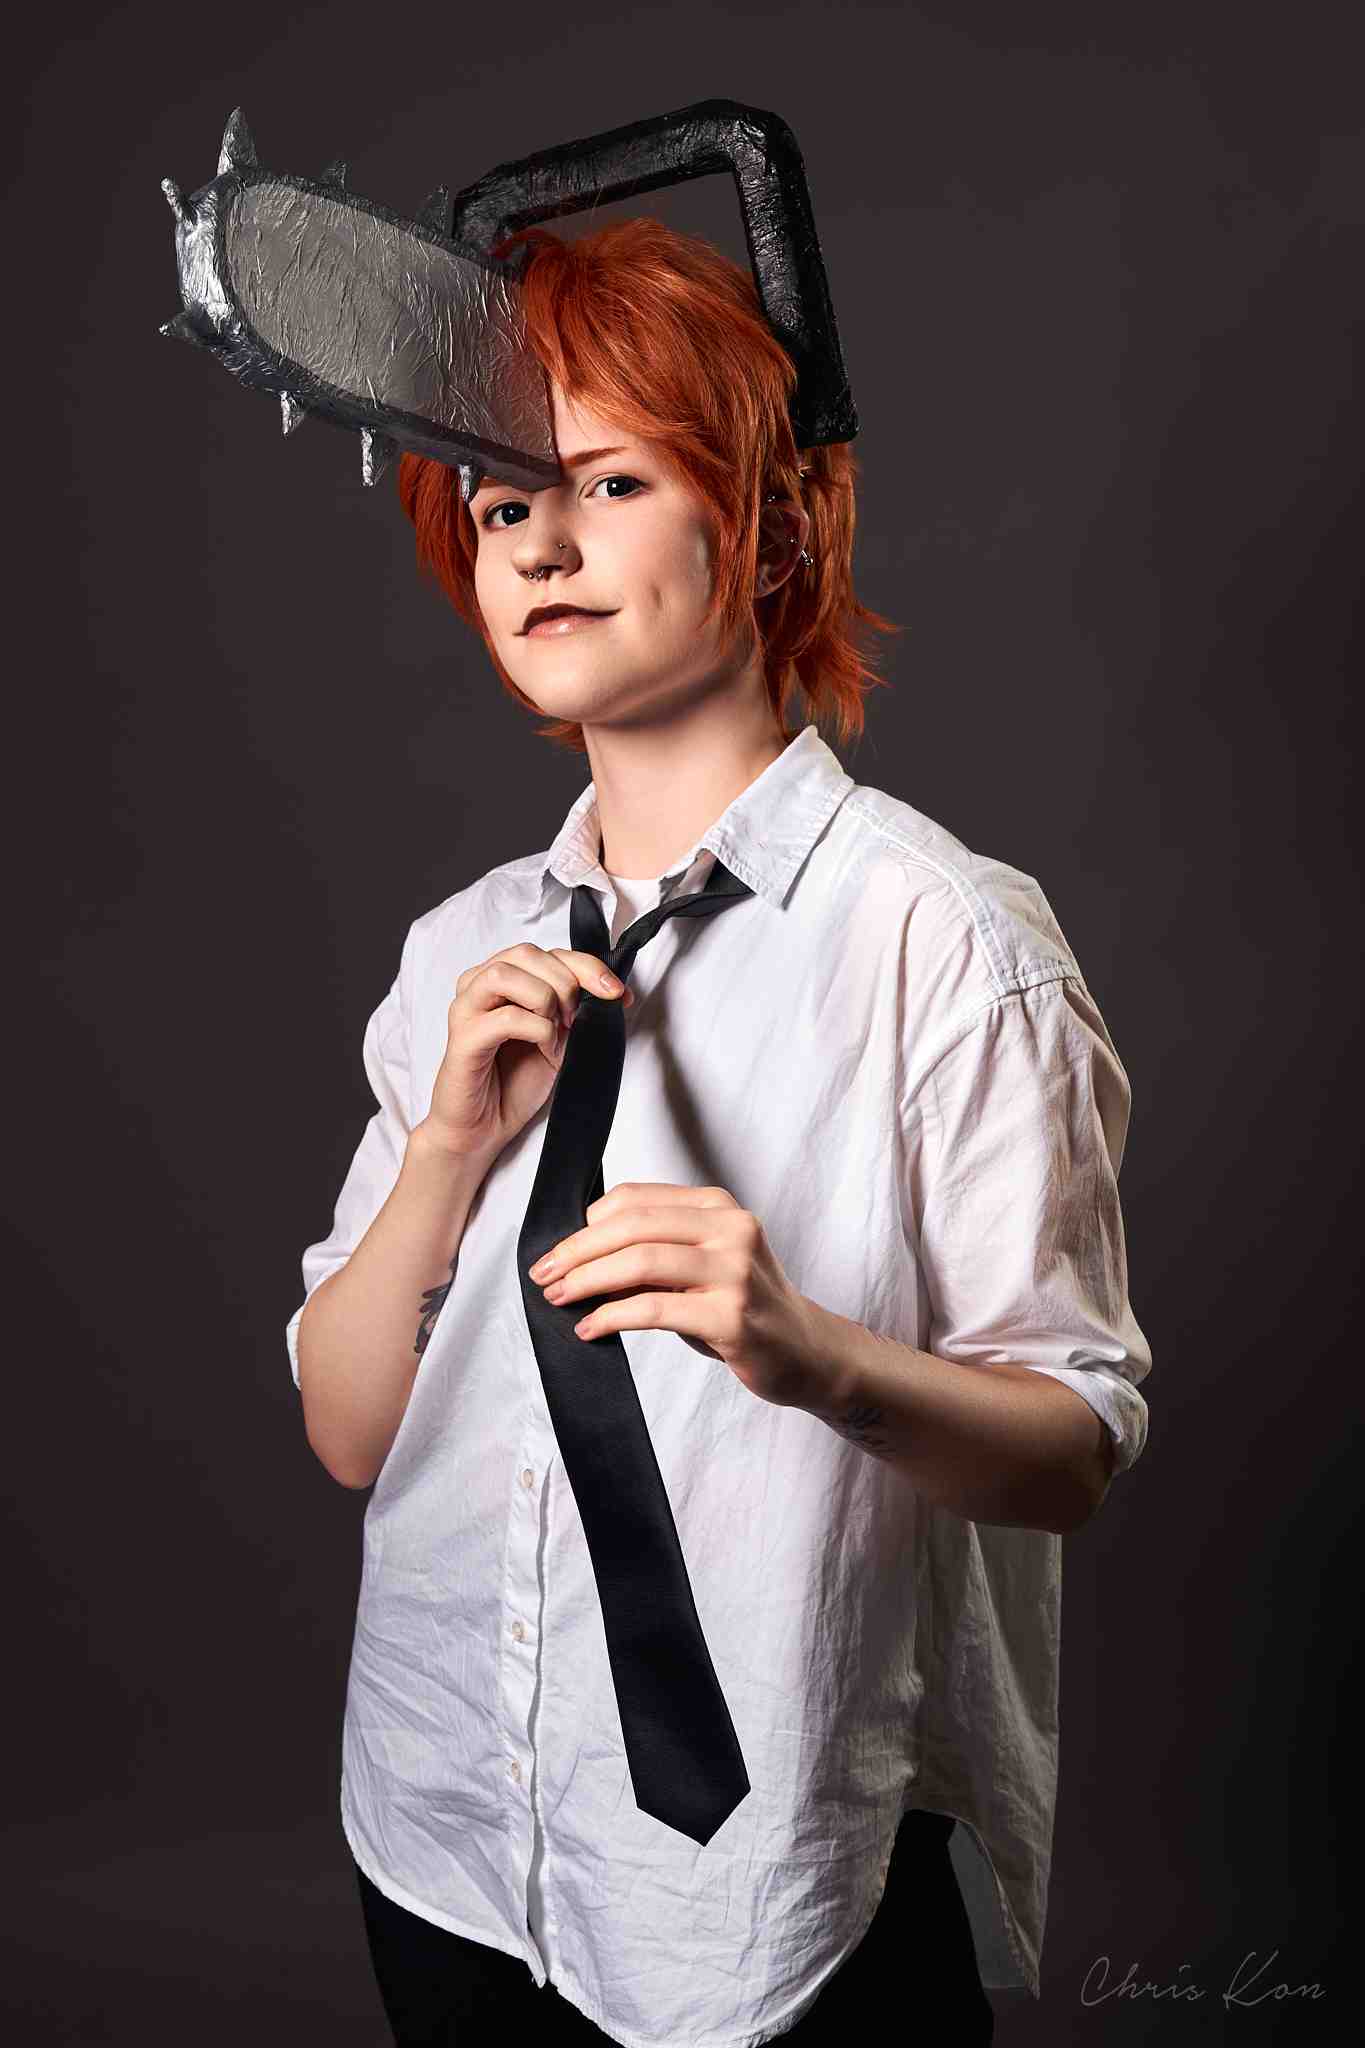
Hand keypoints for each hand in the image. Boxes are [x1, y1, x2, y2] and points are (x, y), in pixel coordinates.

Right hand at [423, 944, 632, 1161]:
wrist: (483, 1128)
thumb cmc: (513, 1083)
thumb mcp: (559, 1038)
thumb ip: (577, 1010)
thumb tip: (615, 992)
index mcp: (501, 980)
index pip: (547, 952)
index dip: (587, 966)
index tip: (616, 992)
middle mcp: (478, 986)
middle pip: (526, 953)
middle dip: (565, 982)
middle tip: (576, 1019)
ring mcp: (466, 1010)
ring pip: (505, 973)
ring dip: (544, 999)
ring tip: (557, 1031)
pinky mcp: (463, 1038)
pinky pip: (505, 1016)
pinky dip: (537, 1030)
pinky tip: (545, 1050)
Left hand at [527, 1181, 824, 1409]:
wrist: (805, 1352)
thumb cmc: (741, 1307)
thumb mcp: (700, 1265)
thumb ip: (651, 1250)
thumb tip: (576, 1256)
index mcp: (719, 1206)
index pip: (636, 1199)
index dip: (586, 1223)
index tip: (556, 1249)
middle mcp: (731, 1228)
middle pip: (632, 1226)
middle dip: (577, 1251)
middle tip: (543, 1274)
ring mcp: (735, 1270)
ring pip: (640, 1261)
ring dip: (587, 1280)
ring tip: (559, 1298)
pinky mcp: (731, 1315)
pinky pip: (654, 1309)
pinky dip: (612, 1316)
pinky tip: (590, 1328)